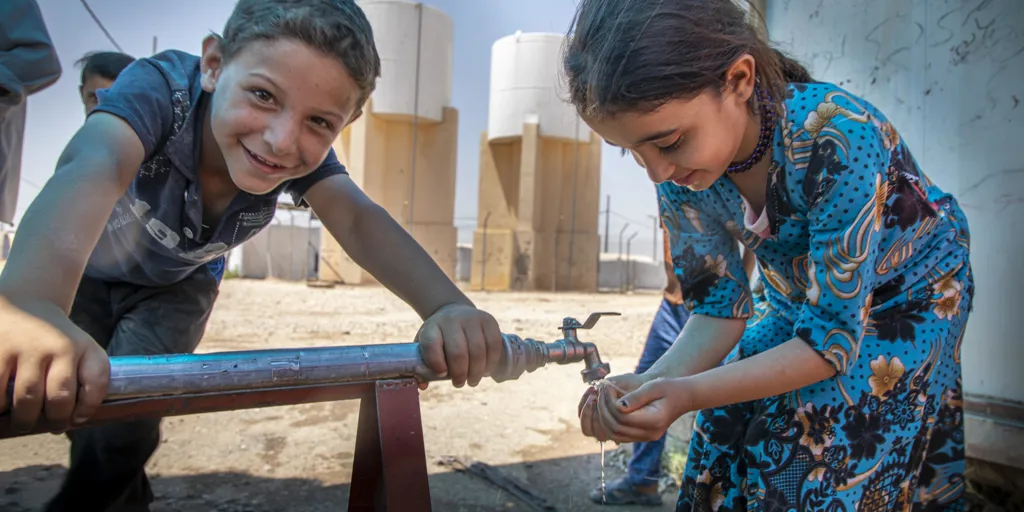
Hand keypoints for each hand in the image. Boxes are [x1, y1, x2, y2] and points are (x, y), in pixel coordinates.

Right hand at [0, 297, 109, 432]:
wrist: (23, 301)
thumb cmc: (54, 338)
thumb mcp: (79, 347)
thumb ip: (84, 377)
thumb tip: (74, 420)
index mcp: (84, 346)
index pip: (96, 382)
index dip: (88, 408)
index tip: (76, 418)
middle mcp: (58, 345)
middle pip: (59, 398)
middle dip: (55, 420)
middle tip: (50, 425)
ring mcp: (27, 347)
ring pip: (26, 399)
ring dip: (24, 419)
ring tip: (22, 421)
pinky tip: (2, 406)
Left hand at [416, 302, 501, 388]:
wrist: (456, 313)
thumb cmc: (440, 338)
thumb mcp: (425, 346)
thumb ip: (421, 366)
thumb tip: (423, 385)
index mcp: (432, 327)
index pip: (431, 344)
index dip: (435, 362)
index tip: (441, 374)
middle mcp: (452, 319)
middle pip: (458, 352)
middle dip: (460, 373)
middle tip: (459, 383)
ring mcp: (472, 318)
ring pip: (478, 350)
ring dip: (476, 372)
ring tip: (473, 380)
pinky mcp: (489, 321)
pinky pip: (494, 345)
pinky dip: (491, 362)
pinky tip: (486, 371)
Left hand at [582, 375, 694, 442]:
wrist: (683, 397)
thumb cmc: (669, 388)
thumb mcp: (654, 387)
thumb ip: (636, 397)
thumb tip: (617, 405)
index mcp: (654, 420)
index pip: (622, 417)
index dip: (609, 404)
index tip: (606, 389)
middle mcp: (650, 433)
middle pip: (616, 428)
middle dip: (603, 410)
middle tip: (599, 393)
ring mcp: (646, 437)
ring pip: (615, 435)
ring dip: (604, 418)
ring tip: (602, 400)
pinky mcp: (642, 436)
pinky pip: (620, 435)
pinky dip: (610, 423)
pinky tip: (608, 408)